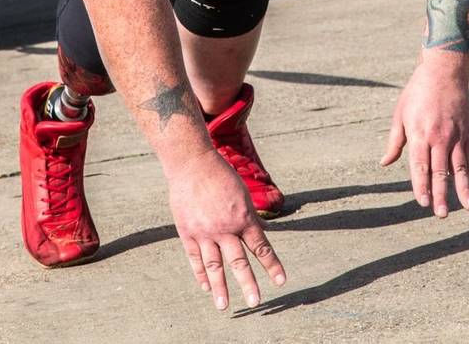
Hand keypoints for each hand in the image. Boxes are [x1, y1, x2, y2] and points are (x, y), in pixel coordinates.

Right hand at [168, 149, 286, 309]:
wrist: (192, 164)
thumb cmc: (221, 176)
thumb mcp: (243, 194)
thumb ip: (249, 218)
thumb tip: (260, 235)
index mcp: (243, 217)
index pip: (261, 247)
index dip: (272, 265)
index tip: (281, 281)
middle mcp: (225, 228)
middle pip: (238, 262)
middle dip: (248, 284)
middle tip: (256, 302)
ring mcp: (204, 232)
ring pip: (214, 266)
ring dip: (221, 287)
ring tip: (223, 306)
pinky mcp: (187, 232)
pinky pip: (195, 258)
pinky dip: (200, 274)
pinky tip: (206, 287)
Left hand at [380, 54, 468, 216]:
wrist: (444, 72)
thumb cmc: (417, 93)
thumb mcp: (400, 114)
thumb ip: (395, 141)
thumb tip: (385, 163)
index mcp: (419, 133)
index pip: (419, 166)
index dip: (421, 185)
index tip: (422, 203)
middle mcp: (438, 138)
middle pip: (439, 171)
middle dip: (440, 194)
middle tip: (441, 214)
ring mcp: (455, 136)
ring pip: (459, 168)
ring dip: (463, 190)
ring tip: (468, 208)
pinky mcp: (467, 134)